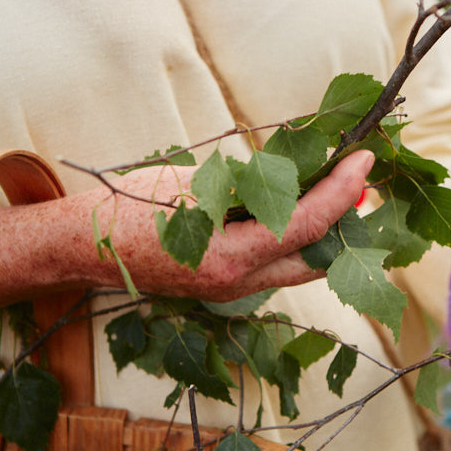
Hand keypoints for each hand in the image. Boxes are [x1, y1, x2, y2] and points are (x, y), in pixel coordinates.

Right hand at [81, 150, 374, 301]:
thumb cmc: (131, 207)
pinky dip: (297, 238)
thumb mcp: (194, 184)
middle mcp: (238, 284)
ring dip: (325, 230)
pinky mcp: (225, 286)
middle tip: (363, 179)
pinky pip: (276, 265)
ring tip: (340, 189)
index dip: (341, 190)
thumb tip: (296, 171)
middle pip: (318, 258)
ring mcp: (233, 291)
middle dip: (348, 219)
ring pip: (300, 266)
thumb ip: (249, 183)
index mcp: (230, 258)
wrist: (85, 246)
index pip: (306, 224)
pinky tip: (300, 208)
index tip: (364, 159)